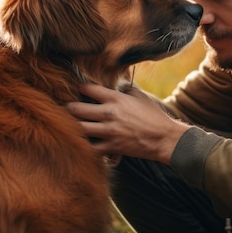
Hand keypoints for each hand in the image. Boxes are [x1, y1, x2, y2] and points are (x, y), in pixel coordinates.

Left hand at [66, 84, 190, 164]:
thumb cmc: (153, 115)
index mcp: (115, 98)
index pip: (87, 88)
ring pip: (79, 129)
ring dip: (74, 126)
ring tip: (72, 125)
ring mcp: (109, 132)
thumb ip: (123, 89)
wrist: (164, 138)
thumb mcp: (139, 96)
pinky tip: (85, 143)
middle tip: (66, 108)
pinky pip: (91, 148)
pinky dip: (86, 146)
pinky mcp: (112, 148)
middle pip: (76, 109)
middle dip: (68, 108)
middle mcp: (109, 114)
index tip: (77, 90)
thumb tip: (113, 84)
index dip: (79, 88)